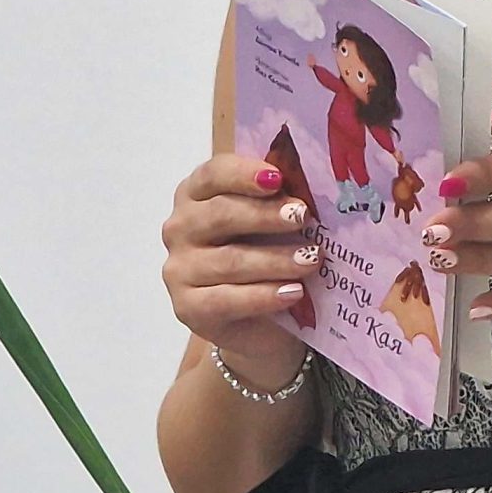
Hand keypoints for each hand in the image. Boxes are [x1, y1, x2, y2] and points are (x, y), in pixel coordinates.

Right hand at [160, 154, 319, 382]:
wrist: (257, 318)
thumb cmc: (263, 252)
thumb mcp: (271, 222)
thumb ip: (280, 199)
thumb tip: (310, 185)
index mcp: (196, 193)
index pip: (213, 174)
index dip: (244, 174)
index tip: (278, 178)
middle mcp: (180, 228)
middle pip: (221, 214)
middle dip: (265, 214)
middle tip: (302, 217)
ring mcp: (179, 269)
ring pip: (229, 260)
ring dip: (275, 259)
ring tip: (311, 259)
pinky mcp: (187, 307)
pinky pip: (227, 300)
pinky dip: (264, 296)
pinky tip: (294, 293)